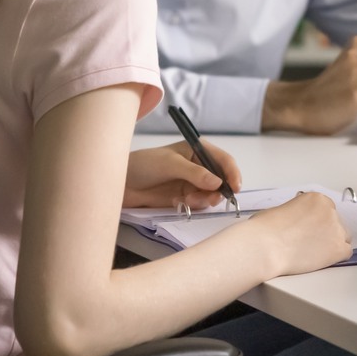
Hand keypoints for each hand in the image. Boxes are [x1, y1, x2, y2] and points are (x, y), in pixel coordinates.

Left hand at [122, 141, 240, 209]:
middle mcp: (199, 166)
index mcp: (197, 150)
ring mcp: (192, 183)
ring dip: (203, 200)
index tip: (235, 188)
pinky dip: (192, 205)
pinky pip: (199, 204)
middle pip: (221, 180)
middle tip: (210, 199)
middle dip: (218, 191)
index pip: (223, 160)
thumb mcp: (170, 165)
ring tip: (186, 200)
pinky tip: (177, 202)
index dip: (232, 173)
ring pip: (211, 195)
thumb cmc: (144, 165)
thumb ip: (195, 173)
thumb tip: (218, 183)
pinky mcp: (184, 197)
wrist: (121, 183)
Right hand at [251, 191, 353, 274]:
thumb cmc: (265, 230)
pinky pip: (346, 252)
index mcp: (316, 199)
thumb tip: (297, 222)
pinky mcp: (338, 248)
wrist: (266, 246)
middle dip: (326, 232)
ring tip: (315, 253)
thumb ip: (296, 213)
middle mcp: (330, 211)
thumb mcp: (280, 210)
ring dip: (332, 244)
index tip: (311, 229)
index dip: (318, 222)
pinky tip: (322, 260)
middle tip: (311, 242)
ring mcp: (336, 230)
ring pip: (343, 237)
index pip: (326, 210)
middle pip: (336, 223)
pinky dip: (336, 257)